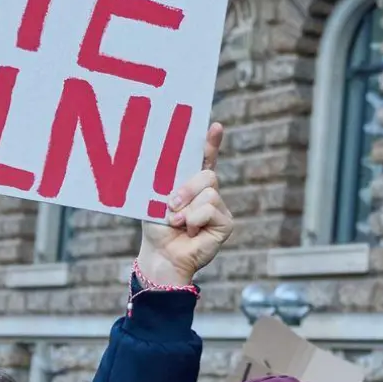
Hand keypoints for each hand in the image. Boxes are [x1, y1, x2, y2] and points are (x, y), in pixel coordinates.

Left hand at [136, 123, 232, 286]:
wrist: (160, 254)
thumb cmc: (156, 228)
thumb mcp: (156, 199)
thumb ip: (166, 184)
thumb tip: (168, 170)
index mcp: (190, 183)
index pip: (205, 159)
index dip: (211, 143)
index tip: (215, 126)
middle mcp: (208, 193)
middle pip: (207, 174)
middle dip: (187, 188)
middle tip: (171, 205)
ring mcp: (219, 207)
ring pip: (209, 192)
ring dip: (187, 209)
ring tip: (177, 222)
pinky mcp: (226, 222)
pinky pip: (211, 209)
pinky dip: (195, 220)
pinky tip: (191, 231)